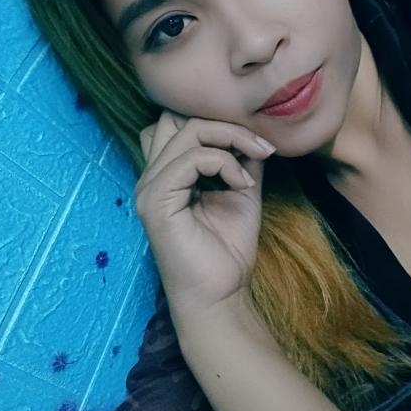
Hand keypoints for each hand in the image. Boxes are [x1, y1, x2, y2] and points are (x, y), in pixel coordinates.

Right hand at [135, 111, 275, 311]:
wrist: (222, 292)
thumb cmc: (228, 247)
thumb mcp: (242, 190)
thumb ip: (242, 158)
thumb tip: (253, 131)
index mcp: (167, 172)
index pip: (178, 121)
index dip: (218, 120)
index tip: (258, 142)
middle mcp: (152, 175)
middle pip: (178, 117)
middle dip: (226, 123)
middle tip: (261, 146)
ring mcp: (149, 187)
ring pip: (187, 131)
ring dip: (231, 139)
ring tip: (256, 161)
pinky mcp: (156, 202)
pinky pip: (190, 159)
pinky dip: (224, 163)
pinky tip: (242, 183)